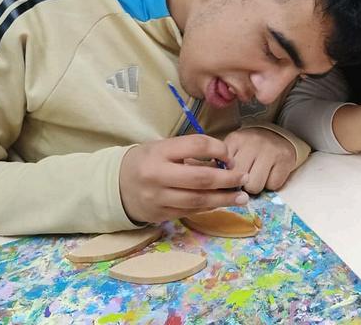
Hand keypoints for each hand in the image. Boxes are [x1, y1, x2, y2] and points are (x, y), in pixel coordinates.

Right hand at [119, 135, 248, 223]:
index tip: (230, 156)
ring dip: (224, 199)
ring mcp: (157, 198)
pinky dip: (209, 206)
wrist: (115, 185)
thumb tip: (226, 159)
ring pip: (197, 200)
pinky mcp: (160, 214)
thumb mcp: (163, 148)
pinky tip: (222, 203)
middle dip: (227, 179)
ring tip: (242, 197)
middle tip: (244, 178)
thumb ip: (190, 152)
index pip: (196, 146)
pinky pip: (190, 211)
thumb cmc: (147, 162)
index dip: (219, 149)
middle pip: (200, 178)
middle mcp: (157, 175)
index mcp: (159, 152)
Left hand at [225, 127, 295, 193]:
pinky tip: (270, 175)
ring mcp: (270, 151)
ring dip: (255, 187)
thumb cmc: (252, 147)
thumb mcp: (235, 148)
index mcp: (236, 140)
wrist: (278, 136)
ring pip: (254, 186)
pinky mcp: (284, 160)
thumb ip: (223, 162)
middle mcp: (252, 143)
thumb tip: (217, 183)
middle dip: (240, 184)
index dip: (225, 178)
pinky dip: (271, 185)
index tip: (229, 177)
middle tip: (244, 179)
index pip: (223, 169)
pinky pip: (272, 185)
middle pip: (238, 179)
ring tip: (258, 177)